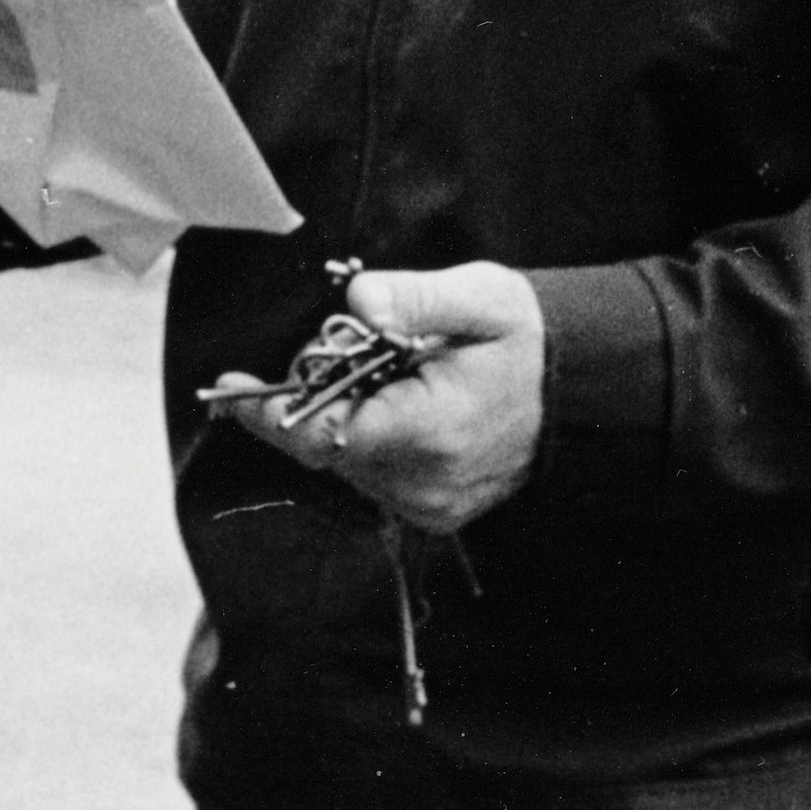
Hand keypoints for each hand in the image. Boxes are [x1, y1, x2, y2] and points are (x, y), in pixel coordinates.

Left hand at [235, 263, 545, 533]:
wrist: (584, 392)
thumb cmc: (531, 339)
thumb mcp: (480, 298)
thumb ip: (414, 298)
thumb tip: (360, 298)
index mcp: (430, 432)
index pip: (321, 433)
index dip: (270, 410)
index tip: (226, 388)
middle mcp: (424, 483)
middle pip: (327, 445)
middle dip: (320, 392)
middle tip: (354, 342)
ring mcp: (430, 505)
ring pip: (347, 461)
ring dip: (346, 414)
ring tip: (392, 368)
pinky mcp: (435, 511)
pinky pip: (374, 475)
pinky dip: (370, 436)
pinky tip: (401, 400)